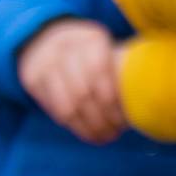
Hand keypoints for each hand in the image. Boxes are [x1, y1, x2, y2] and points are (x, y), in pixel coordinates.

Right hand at [18, 18, 126, 143]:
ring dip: (88, 127)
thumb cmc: (93, 52)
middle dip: (102, 118)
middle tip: (116, 132)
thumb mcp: (109, 50)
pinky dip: (73, 125)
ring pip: (68, 105)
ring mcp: (44, 62)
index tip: (124, 116)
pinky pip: (54, 109)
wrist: (47, 37)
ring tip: (104, 138)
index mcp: (91, 37)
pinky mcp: (31, 78)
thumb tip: (143, 104)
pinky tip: (88, 133)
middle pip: (84, 92)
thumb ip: (123, 69)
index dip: (111, 97)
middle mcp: (65, 46)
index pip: (99, 70)